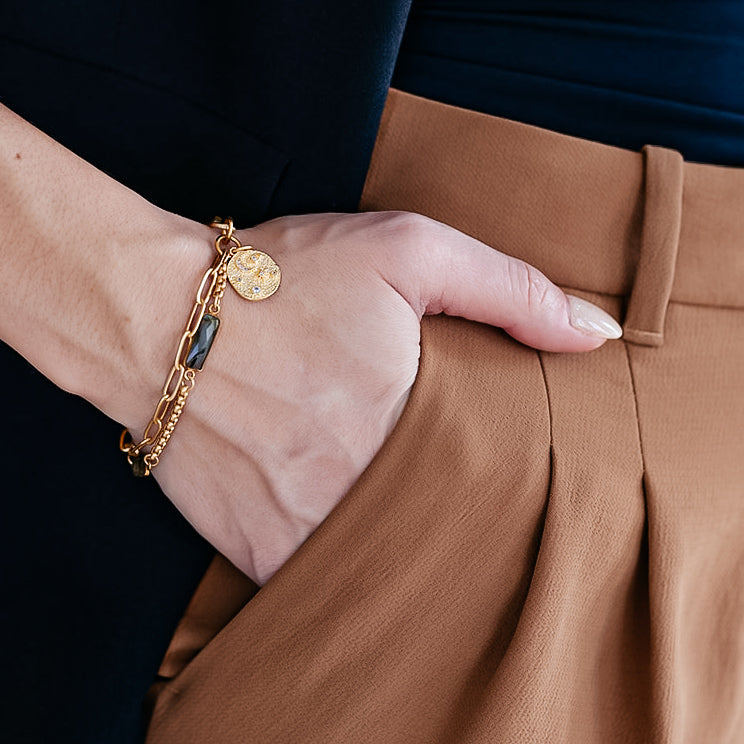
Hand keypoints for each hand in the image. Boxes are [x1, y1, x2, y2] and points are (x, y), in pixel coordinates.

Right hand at [147, 211, 620, 584]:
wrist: (158, 318)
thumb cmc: (282, 279)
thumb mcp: (407, 251)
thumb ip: (511, 289)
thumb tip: (595, 336)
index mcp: (416, 423)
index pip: (503, 478)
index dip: (510, 470)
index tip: (501, 454)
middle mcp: (364, 488)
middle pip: (448, 524)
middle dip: (458, 505)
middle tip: (443, 469)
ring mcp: (308, 530)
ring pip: (390, 563)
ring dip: (403, 538)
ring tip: (388, 489)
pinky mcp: (261, 552)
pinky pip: (325, 580)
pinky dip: (344, 560)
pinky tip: (342, 516)